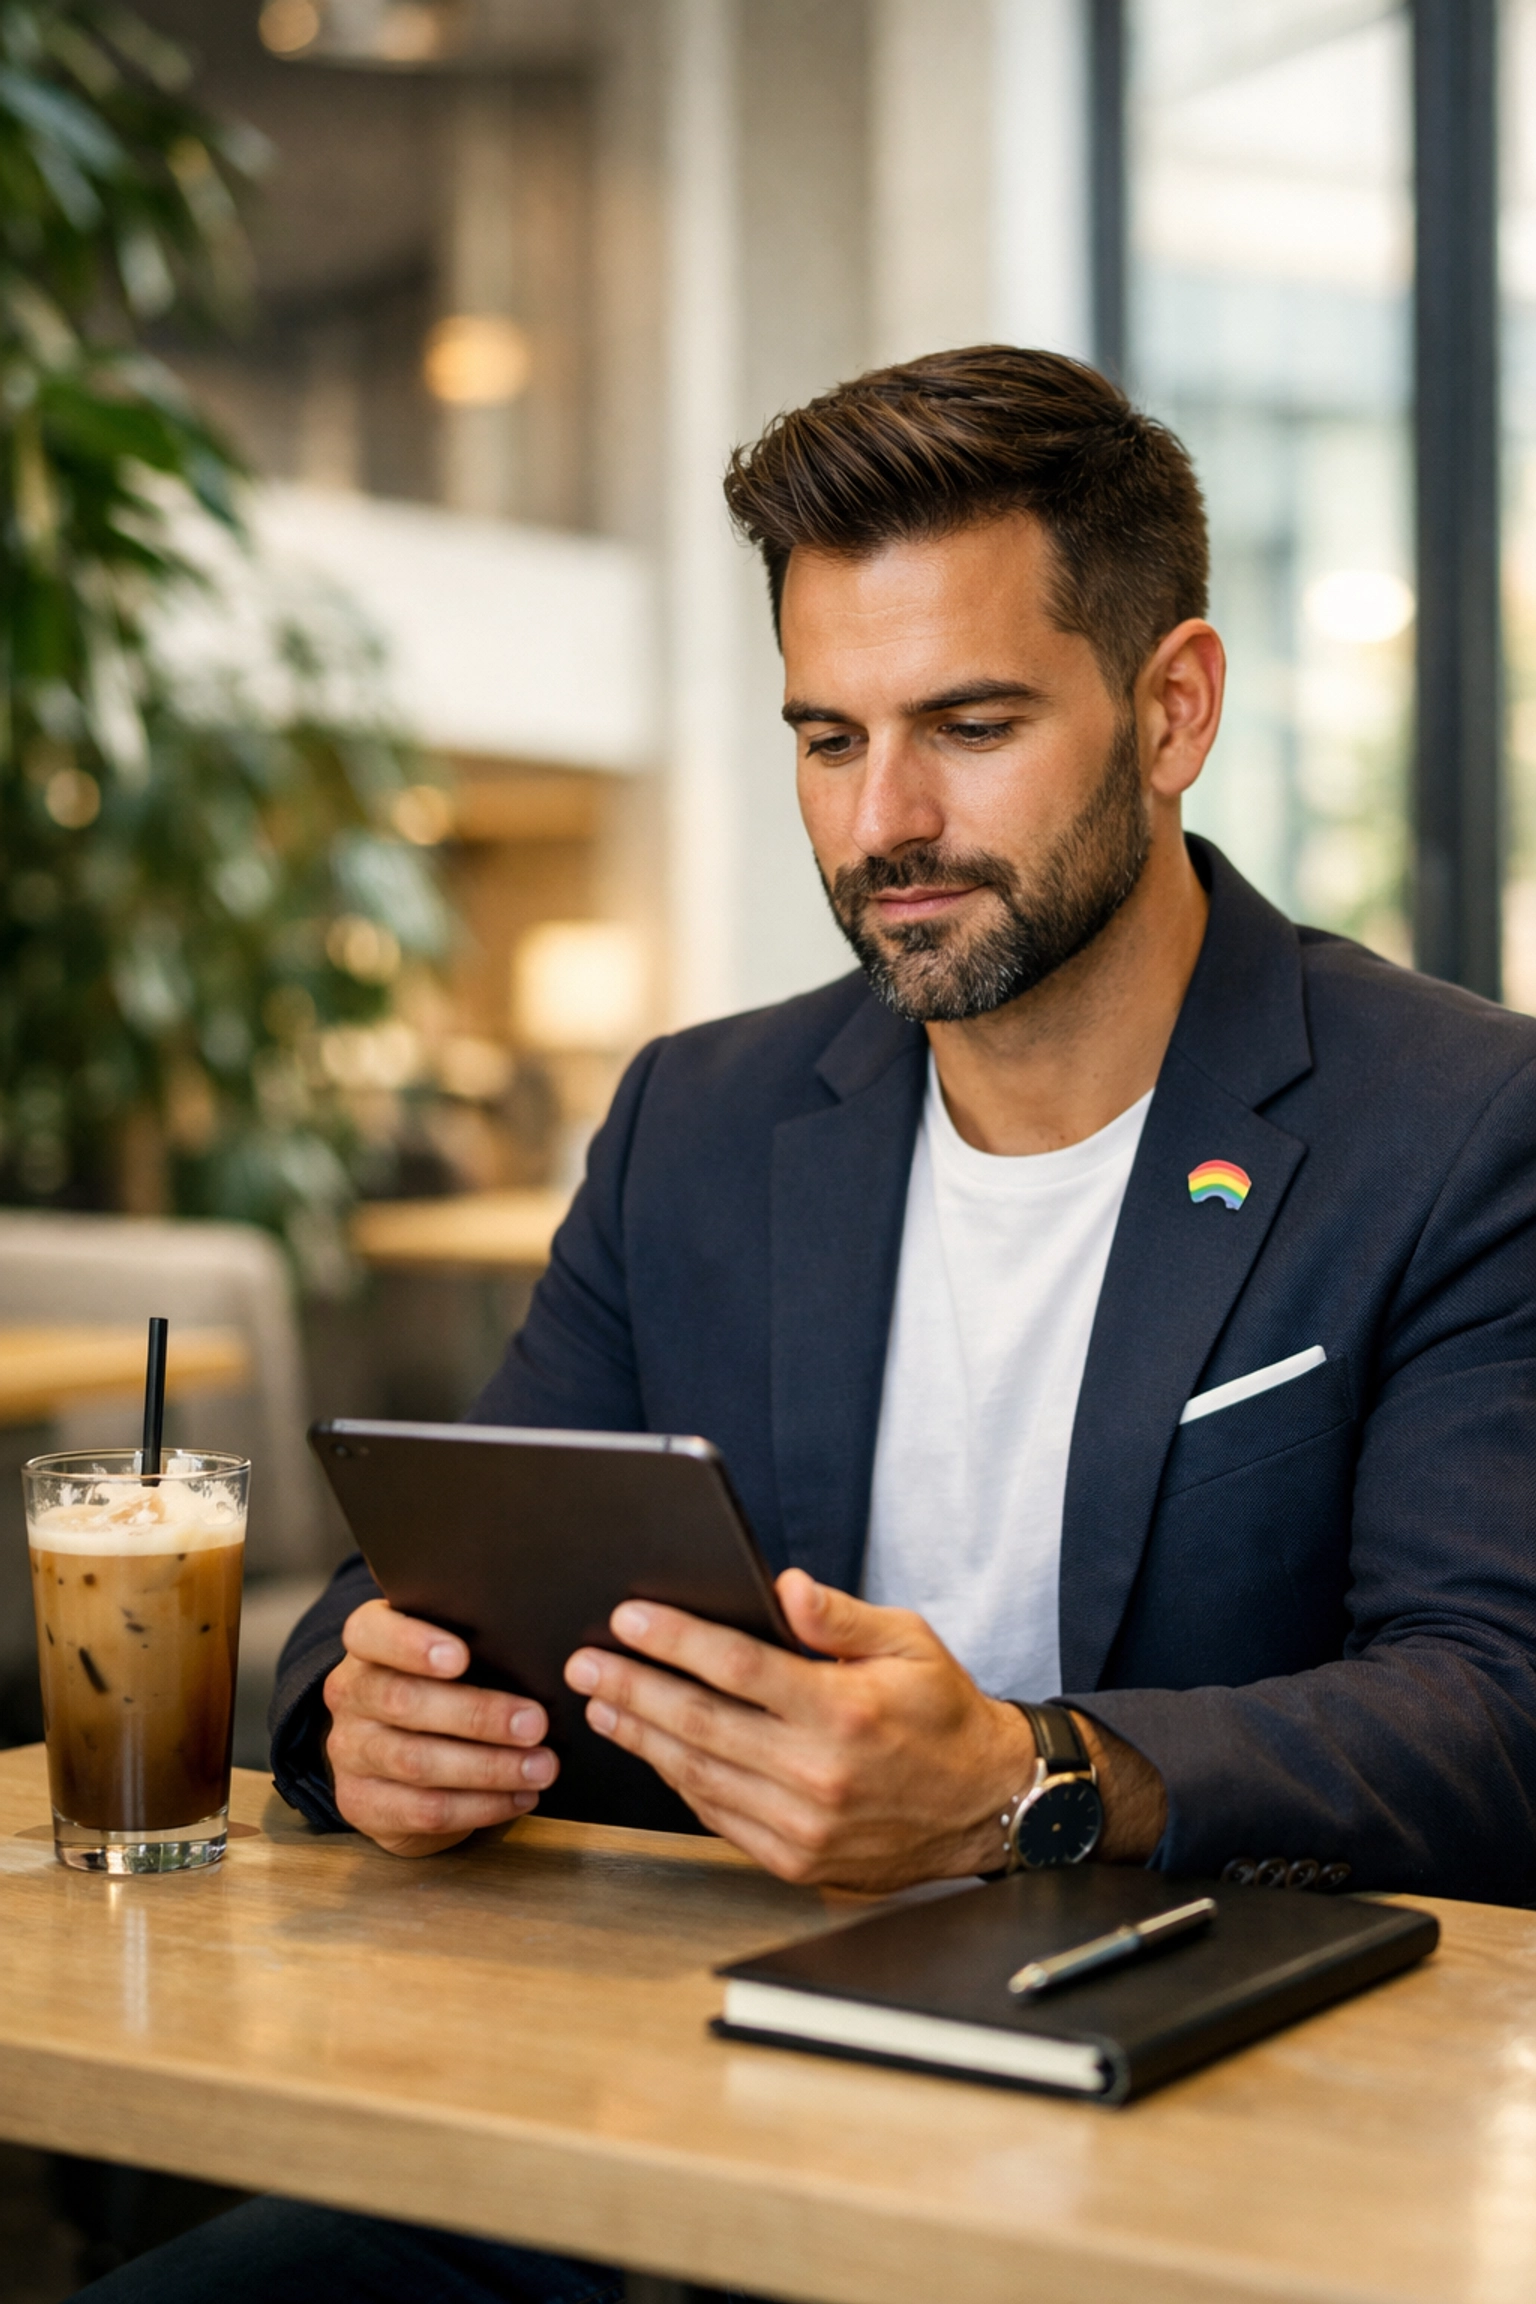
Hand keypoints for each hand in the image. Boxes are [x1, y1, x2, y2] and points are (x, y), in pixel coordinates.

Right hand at [324, 1599, 558, 1856]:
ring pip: (416, 1762)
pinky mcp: (361, 1804)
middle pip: (402, 1701)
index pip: (370, 1632)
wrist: (387, 1755)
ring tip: (541, 1767)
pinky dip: (481, 1806)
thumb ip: (474, 1644)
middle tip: (534, 1723)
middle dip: (477, 1715)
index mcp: (367, 1645)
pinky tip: (519, 1796)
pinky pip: (424, 1809)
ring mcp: (350, 1752)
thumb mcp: (444, 1653)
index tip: (461, 1656)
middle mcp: (350, 1694)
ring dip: (489, 1768)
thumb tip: (541, 1655)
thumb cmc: (437, 1687)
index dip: (411, 1643)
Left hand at [563, 1570, 1165, 1891]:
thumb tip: (782, 1587)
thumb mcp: (909, 1642)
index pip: (737, 1668)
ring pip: (699, 1773)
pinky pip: (717, 1815)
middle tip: (586, 1663)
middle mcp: (817, 1774)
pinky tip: (652, 1750)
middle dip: (633, 1687)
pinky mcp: (796, 1859)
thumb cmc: (945, 1713)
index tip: (629, 1617)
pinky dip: (678, 1780)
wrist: (987, 1805)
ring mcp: (803, 1825)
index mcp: (843, 1712)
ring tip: (602, 1704)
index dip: (675, 1640)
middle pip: (700, 1723)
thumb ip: (839, 1616)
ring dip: (642, 1736)